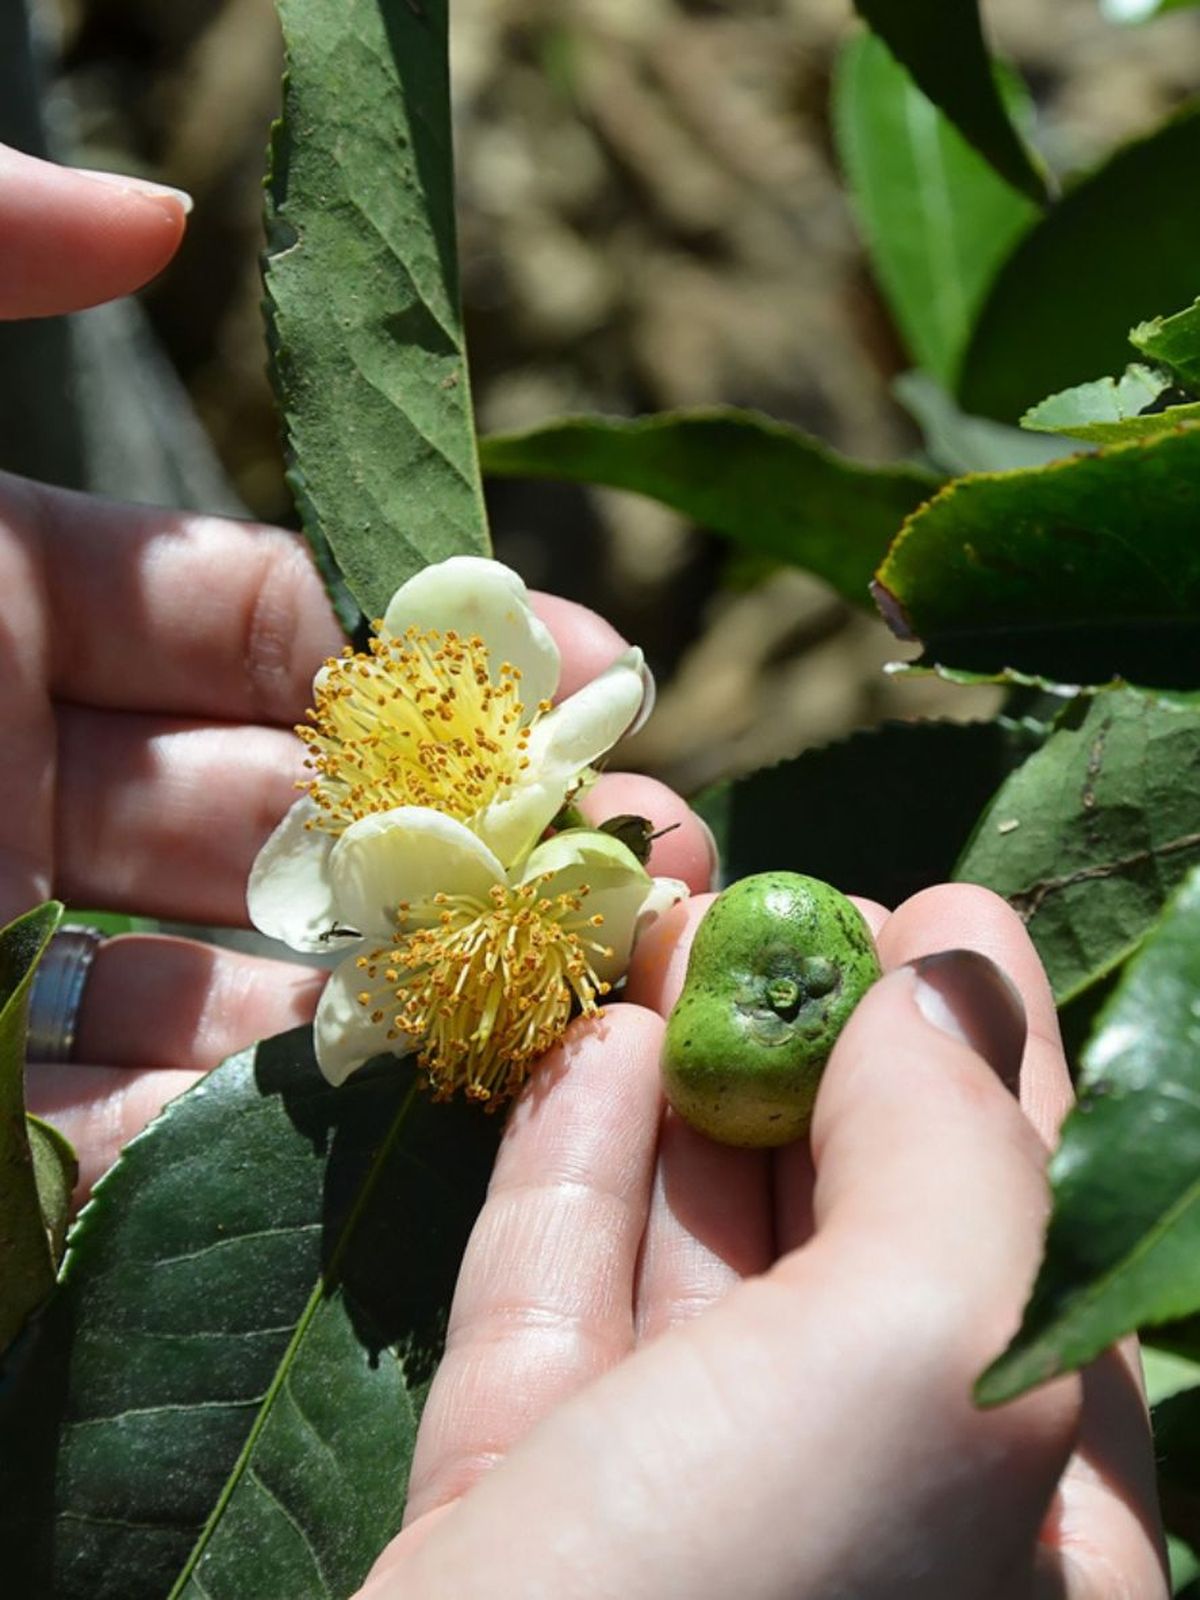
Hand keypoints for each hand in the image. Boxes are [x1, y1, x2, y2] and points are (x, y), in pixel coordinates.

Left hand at [1, 143, 714, 1193]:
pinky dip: (247, 1127)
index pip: (255, 620)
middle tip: (622, 856)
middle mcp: (7, 783)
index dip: (410, 644)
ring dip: (380, 991)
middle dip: (450, 828)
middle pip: (281, 809)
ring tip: (536, 1003)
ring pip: (235, 976)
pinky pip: (134, 1130)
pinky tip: (370, 1118)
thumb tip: (159, 213)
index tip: (566, 684)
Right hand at [357, 886, 1167, 1598]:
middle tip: (753, 891)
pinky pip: (565, 1306)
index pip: (1024, 1231)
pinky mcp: (527, 1514)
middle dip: (803, 1037)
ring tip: (657, 924)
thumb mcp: (916, 1380)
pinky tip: (590, 1051)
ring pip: (696, 1248)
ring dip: (677, 1075)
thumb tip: (941, 985)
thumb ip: (954, 1164)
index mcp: (1016, 1507)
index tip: (930, 909)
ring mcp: (681, 1512)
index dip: (985, 1057)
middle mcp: (861, 1506)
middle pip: (849, 1219)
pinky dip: (577, 1171)